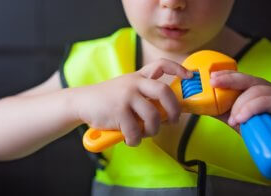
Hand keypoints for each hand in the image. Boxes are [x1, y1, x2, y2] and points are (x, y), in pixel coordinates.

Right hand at [72, 59, 192, 145]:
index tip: (189, 76)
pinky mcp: (118, 111)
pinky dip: (135, 140)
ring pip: (153, 116)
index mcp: (138, 77)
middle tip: (172, 120)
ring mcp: (126, 97)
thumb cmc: (107, 100)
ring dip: (153, 130)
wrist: (81, 102)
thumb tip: (167, 111)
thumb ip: (144, 95)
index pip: (161, 65)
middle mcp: (134, 83)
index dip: (178, 69)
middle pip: (164, 92)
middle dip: (174, 109)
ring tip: (145, 133)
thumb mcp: (126, 89)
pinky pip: (136, 131)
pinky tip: (130, 139)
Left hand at [210, 70, 270, 143]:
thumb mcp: (238, 121)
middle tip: (214, 84)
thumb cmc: (262, 134)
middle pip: (247, 80)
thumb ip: (224, 111)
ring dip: (240, 106)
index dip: (227, 75)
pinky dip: (250, 109)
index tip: (211, 77)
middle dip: (229, 80)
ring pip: (255, 92)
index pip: (241, 78)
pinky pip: (264, 101)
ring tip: (233, 120)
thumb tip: (203, 105)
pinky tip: (242, 119)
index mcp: (259, 89)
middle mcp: (270, 88)